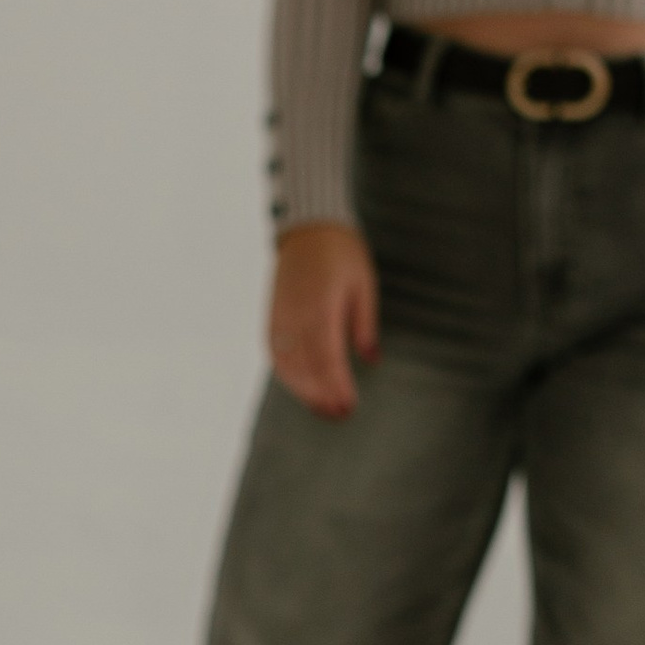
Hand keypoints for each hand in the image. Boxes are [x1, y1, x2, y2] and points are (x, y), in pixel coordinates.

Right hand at [268, 220, 378, 417]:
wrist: (308, 229)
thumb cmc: (342, 255)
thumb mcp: (363, 286)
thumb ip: (364, 325)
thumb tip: (372, 361)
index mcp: (321, 305)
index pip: (326, 356)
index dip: (336, 385)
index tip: (350, 405)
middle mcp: (296, 314)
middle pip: (305, 365)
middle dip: (321, 394)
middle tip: (339, 416)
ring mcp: (280, 317)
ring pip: (286, 363)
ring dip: (303, 390)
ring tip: (322, 408)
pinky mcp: (272, 316)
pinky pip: (274, 353)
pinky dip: (286, 374)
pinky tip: (300, 388)